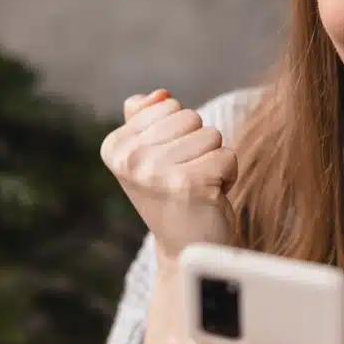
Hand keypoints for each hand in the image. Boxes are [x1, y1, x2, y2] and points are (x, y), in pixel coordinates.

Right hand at [100, 89, 237, 262]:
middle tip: (185, 176)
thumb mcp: (150, 154)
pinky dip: (228, 175)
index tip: (168, 163)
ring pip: (211, 134)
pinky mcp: (190, 184)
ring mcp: (157, 173)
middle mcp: (130, 159)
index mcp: (115, 147)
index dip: (178, 132)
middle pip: (190, 116)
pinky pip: (227, 155)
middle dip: (197, 144)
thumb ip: (147, 117)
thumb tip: (160, 94)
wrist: (185, 249)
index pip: (167, 105)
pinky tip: (210, 195)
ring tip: (196, 186)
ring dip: (213, 159)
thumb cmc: (172, 194)